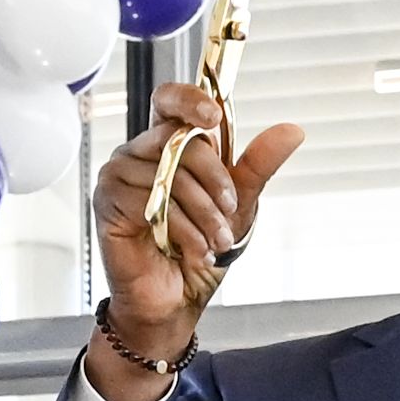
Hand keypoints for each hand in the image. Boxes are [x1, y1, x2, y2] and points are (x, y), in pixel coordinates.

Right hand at [85, 78, 300, 395]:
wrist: (175, 300)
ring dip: (202, 213)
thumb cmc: (198, 249)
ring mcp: (119, 175)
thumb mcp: (237, 203)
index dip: (190, 100)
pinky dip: (180, 228)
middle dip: (214, 179)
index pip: (169, 100)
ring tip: (213, 240)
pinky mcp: (107, 202)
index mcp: (166, 144)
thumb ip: (258, 165)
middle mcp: (139, 154)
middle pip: (179, 140)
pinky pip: (149, 200)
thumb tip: (292, 131)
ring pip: (168, 174)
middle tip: (228, 212)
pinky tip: (189, 248)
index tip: (214, 117)